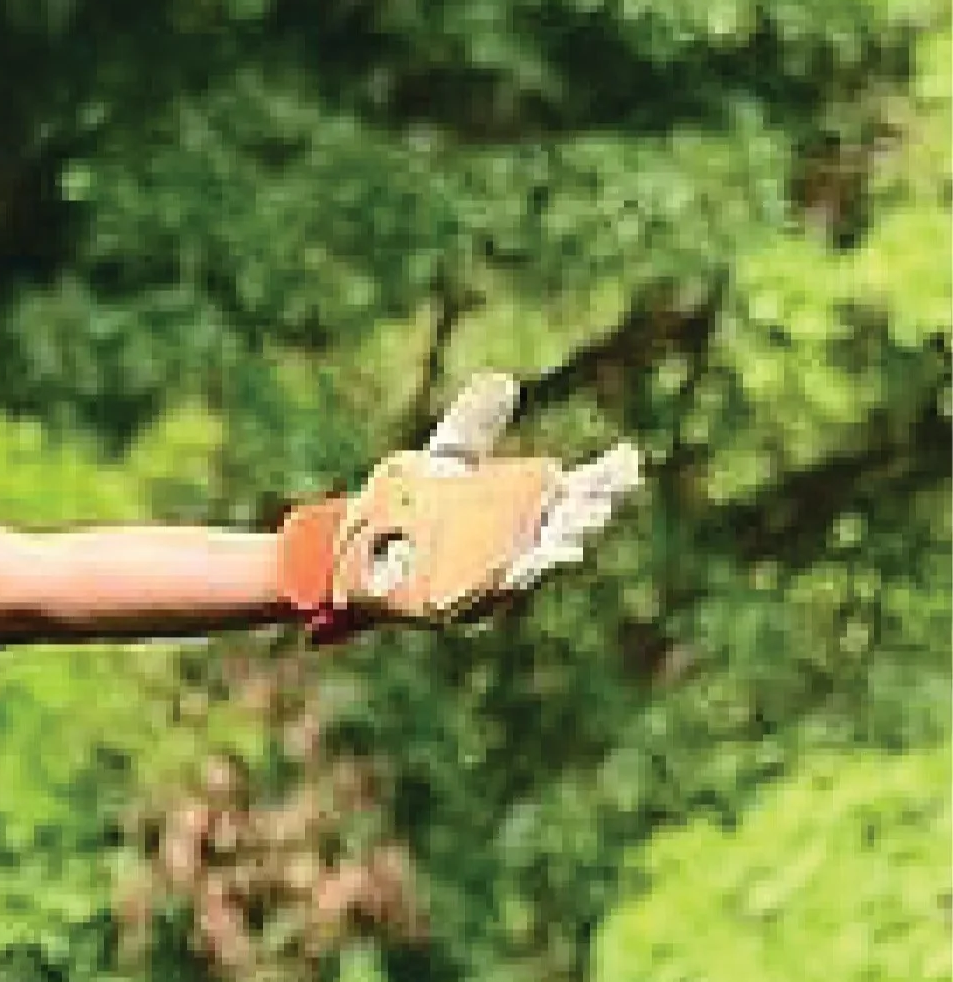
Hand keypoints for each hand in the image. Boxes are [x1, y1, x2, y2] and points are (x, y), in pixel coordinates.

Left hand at [282, 372, 642, 631]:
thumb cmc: (410, 505)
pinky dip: (507, 581)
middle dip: (586, 516)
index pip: (582, 490)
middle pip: (568, 529)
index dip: (609, 477)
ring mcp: (495, 575)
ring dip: (554, 554)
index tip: (628, 458)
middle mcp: (521, 543)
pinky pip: (490, 595)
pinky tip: (521, 568)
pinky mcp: (461, 602)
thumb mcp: (445, 459)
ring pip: (537, 565)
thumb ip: (473, 424)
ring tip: (569, 541)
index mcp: (527, 508)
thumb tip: (502, 380)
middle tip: (596, 500)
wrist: (353, 548)